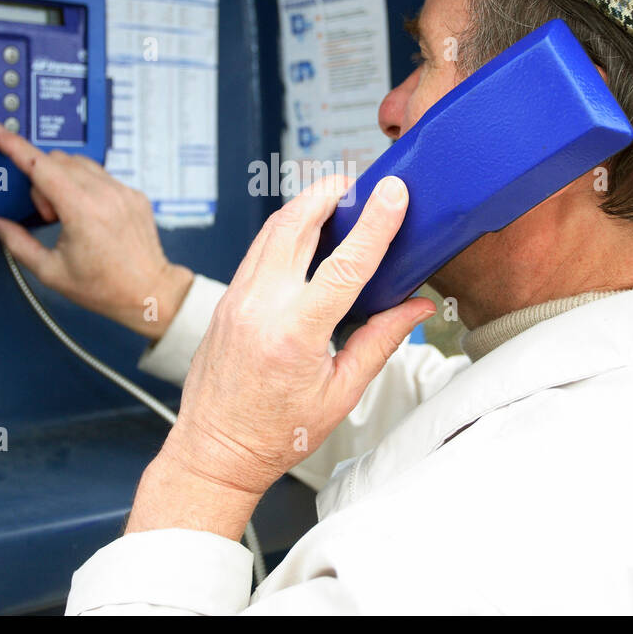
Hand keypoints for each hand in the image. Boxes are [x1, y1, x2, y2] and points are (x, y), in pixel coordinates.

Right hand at [0, 124, 192, 339]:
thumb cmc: (106, 287)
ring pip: (80, 164)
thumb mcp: (51, 272)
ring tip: (70, 217)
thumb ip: (18, 244)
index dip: (15, 146)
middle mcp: (105, 194)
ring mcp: (123, 191)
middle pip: (57, 161)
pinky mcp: (134, 194)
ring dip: (64, 181)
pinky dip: (87, 186)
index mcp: (81, 210)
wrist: (149, 292)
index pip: (40, 166)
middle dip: (42, 181)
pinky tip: (90, 215)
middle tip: (49, 216)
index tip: (0, 132)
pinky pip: (102, 175)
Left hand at [128, 173, 434, 537]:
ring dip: (304, 205)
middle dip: (328, 192)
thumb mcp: (341, 394)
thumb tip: (417, 308)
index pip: (345, 265)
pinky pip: (257, 250)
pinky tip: (303, 231)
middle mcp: (260, 308)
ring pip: (271, 231)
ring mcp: (237, 300)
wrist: (215, 451)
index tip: (393, 193)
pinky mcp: (227, 300)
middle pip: (296, 226)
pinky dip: (283, 230)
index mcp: (295, 335)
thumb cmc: (276, 433)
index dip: (374, 224)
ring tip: (334, 197)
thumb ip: (380, 342)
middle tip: (357, 183)